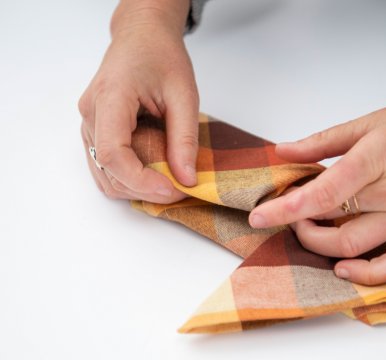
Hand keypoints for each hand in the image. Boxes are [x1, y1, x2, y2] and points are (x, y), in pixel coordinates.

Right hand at [79, 1, 195, 202]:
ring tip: (170, 183)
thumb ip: (185, 138)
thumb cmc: (161, 56)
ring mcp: (89, 123)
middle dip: (144, 189)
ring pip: (104, 174)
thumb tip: (187, 178)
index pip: (113, 154)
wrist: (142, 36)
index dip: (141, 180)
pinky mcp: (95, 130)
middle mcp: (91, 113)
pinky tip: (156, 175)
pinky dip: (130, 178)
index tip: (173, 189)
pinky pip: (106, 165)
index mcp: (110, 97)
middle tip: (181, 189)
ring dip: (137, 187)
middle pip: (108, 170)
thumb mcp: (184, 95)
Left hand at [249, 59, 385, 284]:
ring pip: (356, 248)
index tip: (259, 215)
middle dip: (298, 224)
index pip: (323, 192)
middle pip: (333, 224)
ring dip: (321, 247)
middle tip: (288, 212)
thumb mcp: (374, 120)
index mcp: (378, 158)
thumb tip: (284, 151)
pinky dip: (370, 275)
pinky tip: (345, 269)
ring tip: (308, 231)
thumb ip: (325, 140)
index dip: (285, 207)